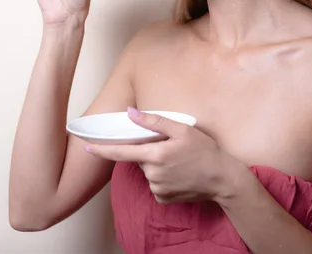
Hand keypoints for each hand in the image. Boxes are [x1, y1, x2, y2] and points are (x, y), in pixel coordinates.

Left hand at [85, 108, 239, 203]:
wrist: (224, 179)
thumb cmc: (205, 151)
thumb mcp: (183, 129)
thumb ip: (154, 121)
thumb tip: (130, 113)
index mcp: (155, 156)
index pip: (121, 152)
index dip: (102, 150)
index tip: (87, 147)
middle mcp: (153, 174)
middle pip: (140, 159)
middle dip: (149, 152)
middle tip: (171, 148)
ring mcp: (157, 189)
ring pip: (148, 171)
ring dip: (157, 165)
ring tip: (179, 162)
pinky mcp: (163, 199)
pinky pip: (156, 184)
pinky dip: (163, 178)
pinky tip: (178, 174)